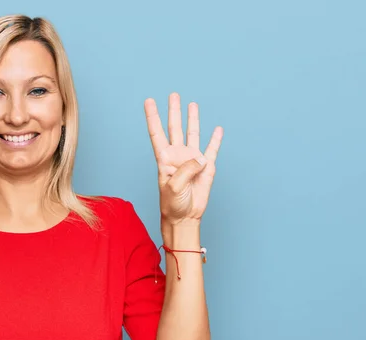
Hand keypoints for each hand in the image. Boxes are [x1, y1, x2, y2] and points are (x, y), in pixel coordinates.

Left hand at [144, 93, 222, 224]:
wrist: (185, 217)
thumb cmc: (172, 204)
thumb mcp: (174, 187)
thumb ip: (185, 170)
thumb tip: (200, 158)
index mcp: (164, 159)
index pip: (157, 133)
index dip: (152, 117)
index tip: (148, 101)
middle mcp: (177, 155)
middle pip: (175, 128)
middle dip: (174, 111)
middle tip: (173, 95)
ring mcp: (192, 160)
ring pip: (192, 134)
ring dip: (193, 119)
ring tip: (192, 104)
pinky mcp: (206, 167)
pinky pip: (212, 150)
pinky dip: (215, 139)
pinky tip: (217, 129)